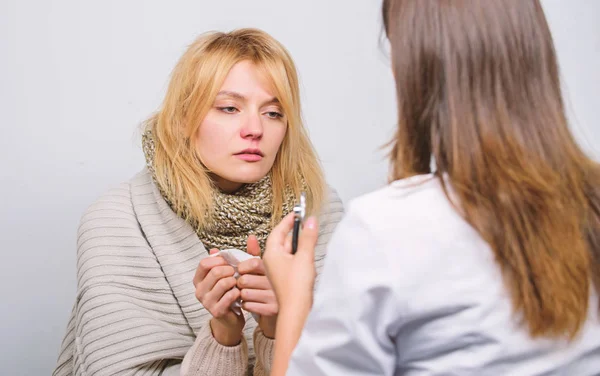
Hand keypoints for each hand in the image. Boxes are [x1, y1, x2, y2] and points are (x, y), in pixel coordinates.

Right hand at [193, 250, 244, 345]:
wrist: (231, 318)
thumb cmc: (229, 291)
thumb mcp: (226, 274)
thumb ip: (223, 259)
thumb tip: (215, 248)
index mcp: (198, 280)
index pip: (204, 263)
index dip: (219, 260)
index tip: (229, 262)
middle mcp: (199, 291)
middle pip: (215, 272)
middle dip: (230, 270)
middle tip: (237, 274)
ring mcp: (206, 302)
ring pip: (223, 283)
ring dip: (235, 281)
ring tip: (238, 284)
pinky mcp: (216, 311)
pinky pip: (230, 296)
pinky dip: (238, 292)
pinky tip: (239, 294)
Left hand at [237, 235, 278, 337]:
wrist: (287, 308)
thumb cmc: (272, 286)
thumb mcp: (265, 268)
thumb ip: (255, 253)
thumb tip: (251, 237)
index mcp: (274, 268)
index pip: (254, 262)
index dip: (243, 267)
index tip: (242, 270)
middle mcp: (275, 281)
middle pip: (245, 279)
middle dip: (240, 283)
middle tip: (245, 284)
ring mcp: (274, 296)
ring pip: (244, 293)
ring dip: (242, 295)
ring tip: (249, 293)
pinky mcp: (272, 309)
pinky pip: (248, 305)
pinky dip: (246, 305)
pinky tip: (252, 302)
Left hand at [263, 213, 319, 375]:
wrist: (297, 311)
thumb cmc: (296, 286)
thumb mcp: (304, 257)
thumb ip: (308, 237)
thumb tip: (311, 220)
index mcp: (271, 254)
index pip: (278, 232)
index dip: (288, 221)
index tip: (297, 214)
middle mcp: (272, 262)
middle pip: (283, 241)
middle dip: (295, 233)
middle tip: (307, 224)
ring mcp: (278, 271)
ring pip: (288, 252)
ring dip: (299, 245)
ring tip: (310, 239)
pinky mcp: (285, 279)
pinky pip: (291, 262)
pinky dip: (299, 256)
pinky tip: (308, 257)